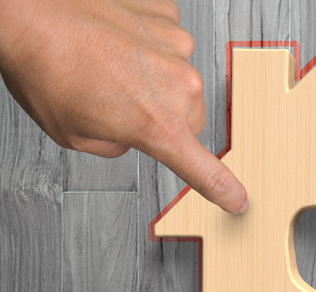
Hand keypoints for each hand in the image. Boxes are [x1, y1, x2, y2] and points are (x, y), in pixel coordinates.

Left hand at [0, 0, 247, 212]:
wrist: (27, 10)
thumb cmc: (44, 67)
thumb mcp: (74, 134)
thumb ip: (116, 145)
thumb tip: (130, 132)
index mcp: (157, 125)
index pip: (204, 170)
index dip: (223, 189)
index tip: (238, 200)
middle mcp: (178, 87)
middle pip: (190, 118)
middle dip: (163, 117)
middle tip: (120, 104)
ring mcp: (177, 48)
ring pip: (180, 79)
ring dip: (154, 78)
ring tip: (110, 66)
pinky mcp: (167, 18)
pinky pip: (168, 42)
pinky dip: (147, 46)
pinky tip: (118, 42)